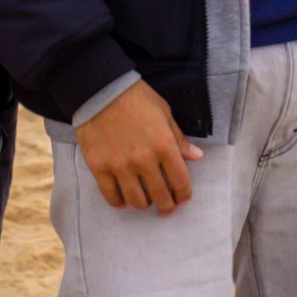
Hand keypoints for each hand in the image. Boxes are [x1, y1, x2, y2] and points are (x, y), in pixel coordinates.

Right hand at [76, 78, 203, 213]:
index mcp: (164, 146)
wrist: (100, 89)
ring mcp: (120, 166)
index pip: (180, 182)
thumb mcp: (164, 113)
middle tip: (166, 207)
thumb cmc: (136, 98)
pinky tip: (123, 199)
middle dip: (167, 206)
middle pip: (160, 197)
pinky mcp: (99, 167)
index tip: (183, 198)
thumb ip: (179, 139)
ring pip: (136, 200)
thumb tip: (197, 157)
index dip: (184, 195)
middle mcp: (144, 160)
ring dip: (144, 204)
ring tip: (144, 200)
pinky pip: (111, 195)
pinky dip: (119, 202)